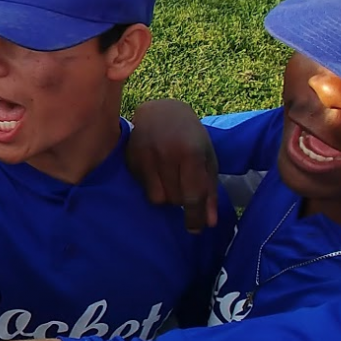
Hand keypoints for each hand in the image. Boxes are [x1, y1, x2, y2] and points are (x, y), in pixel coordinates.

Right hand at [125, 99, 218, 231]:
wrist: (160, 110)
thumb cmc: (190, 135)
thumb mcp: (207, 158)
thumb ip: (209, 190)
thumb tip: (209, 223)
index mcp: (190, 153)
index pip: (192, 196)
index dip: (195, 217)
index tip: (196, 230)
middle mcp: (166, 155)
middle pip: (175, 200)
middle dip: (183, 200)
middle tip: (185, 185)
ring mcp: (145, 157)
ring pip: (157, 199)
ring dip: (167, 196)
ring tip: (171, 179)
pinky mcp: (131, 159)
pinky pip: (143, 189)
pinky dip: (153, 186)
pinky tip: (157, 170)